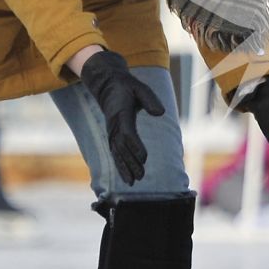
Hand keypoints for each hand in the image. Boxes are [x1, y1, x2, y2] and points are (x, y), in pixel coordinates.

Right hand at [79, 51, 165, 184]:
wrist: (107, 85)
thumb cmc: (127, 87)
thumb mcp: (140, 88)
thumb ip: (150, 99)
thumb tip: (160, 112)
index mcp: (121, 114)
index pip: (127, 133)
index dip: (135, 146)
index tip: (144, 158)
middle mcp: (114, 125)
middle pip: (122, 148)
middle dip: (130, 163)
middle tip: (140, 177)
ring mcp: (111, 131)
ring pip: (117, 153)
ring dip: (124, 168)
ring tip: (132, 182)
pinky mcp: (112, 135)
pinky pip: (115, 153)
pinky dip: (119, 165)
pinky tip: (126, 177)